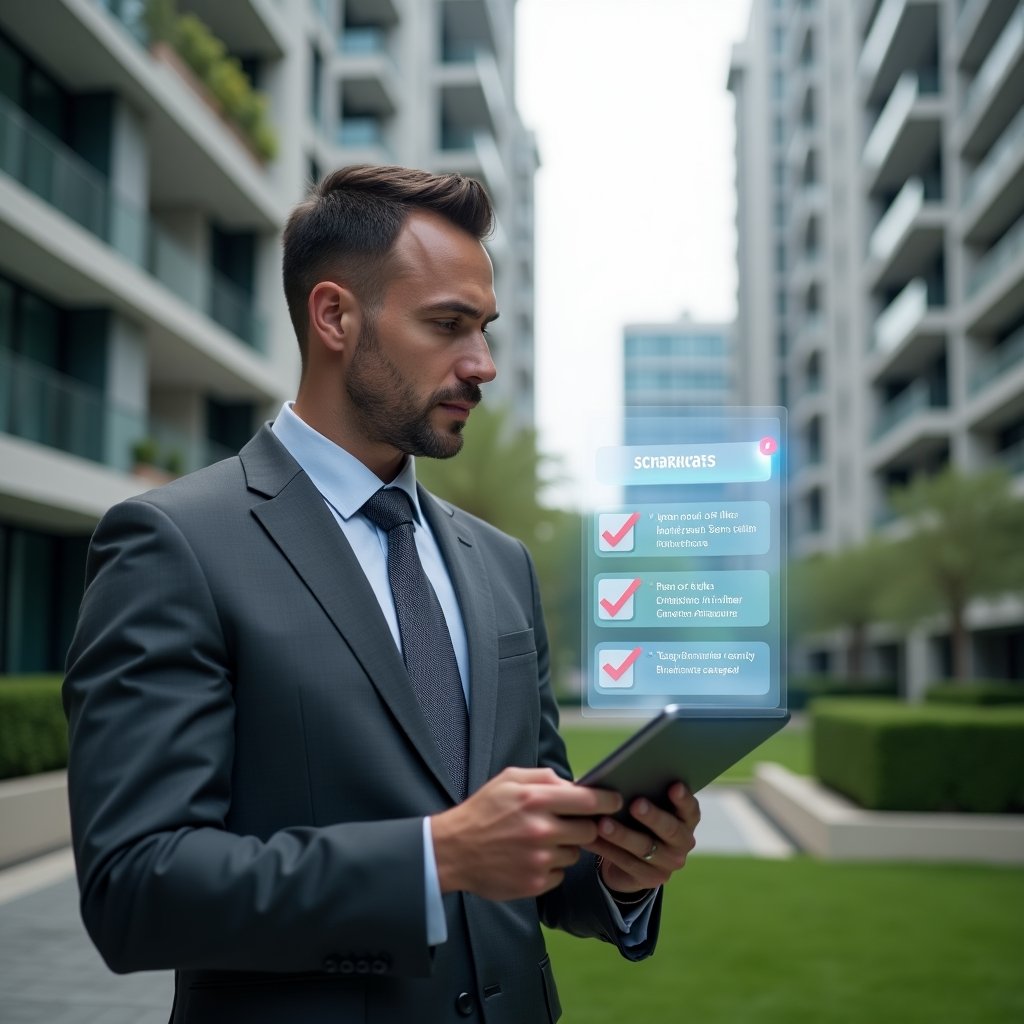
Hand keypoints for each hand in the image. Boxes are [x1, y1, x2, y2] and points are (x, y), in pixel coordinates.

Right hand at [431, 767, 622, 901]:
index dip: (608, 801)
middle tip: (569, 823)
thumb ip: (545, 777)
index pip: (589, 801)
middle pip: (589, 830)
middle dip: (584, 826)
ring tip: (541, 840)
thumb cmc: (483, 811)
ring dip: (566, 847)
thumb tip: (576, 783)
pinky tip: (531, 858)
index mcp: (536, 799)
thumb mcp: (509, 779)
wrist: (453, 851)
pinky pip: (560, 873)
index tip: (615, 801)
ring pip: (576, 854)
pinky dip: (552, 866)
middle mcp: (541, 830)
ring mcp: (539, 860)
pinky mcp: (535, 884)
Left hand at [586, 782, 699, 895]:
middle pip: (670, 829)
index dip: (683, 798)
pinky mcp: (650, 879)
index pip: (690, 808)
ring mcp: (669, 863)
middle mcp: (683, 842)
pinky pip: (626, 862)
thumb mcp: (647, 805)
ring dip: (622, 835)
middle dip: (652, 816)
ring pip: (644, 847)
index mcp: (686, 819)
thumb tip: (620, 775)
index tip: (674, 786)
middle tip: (635, 804)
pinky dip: (606, 849)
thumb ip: (643, 792)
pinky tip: (589, 838)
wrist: (635, 856)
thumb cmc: (639, 818)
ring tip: (603, 824)